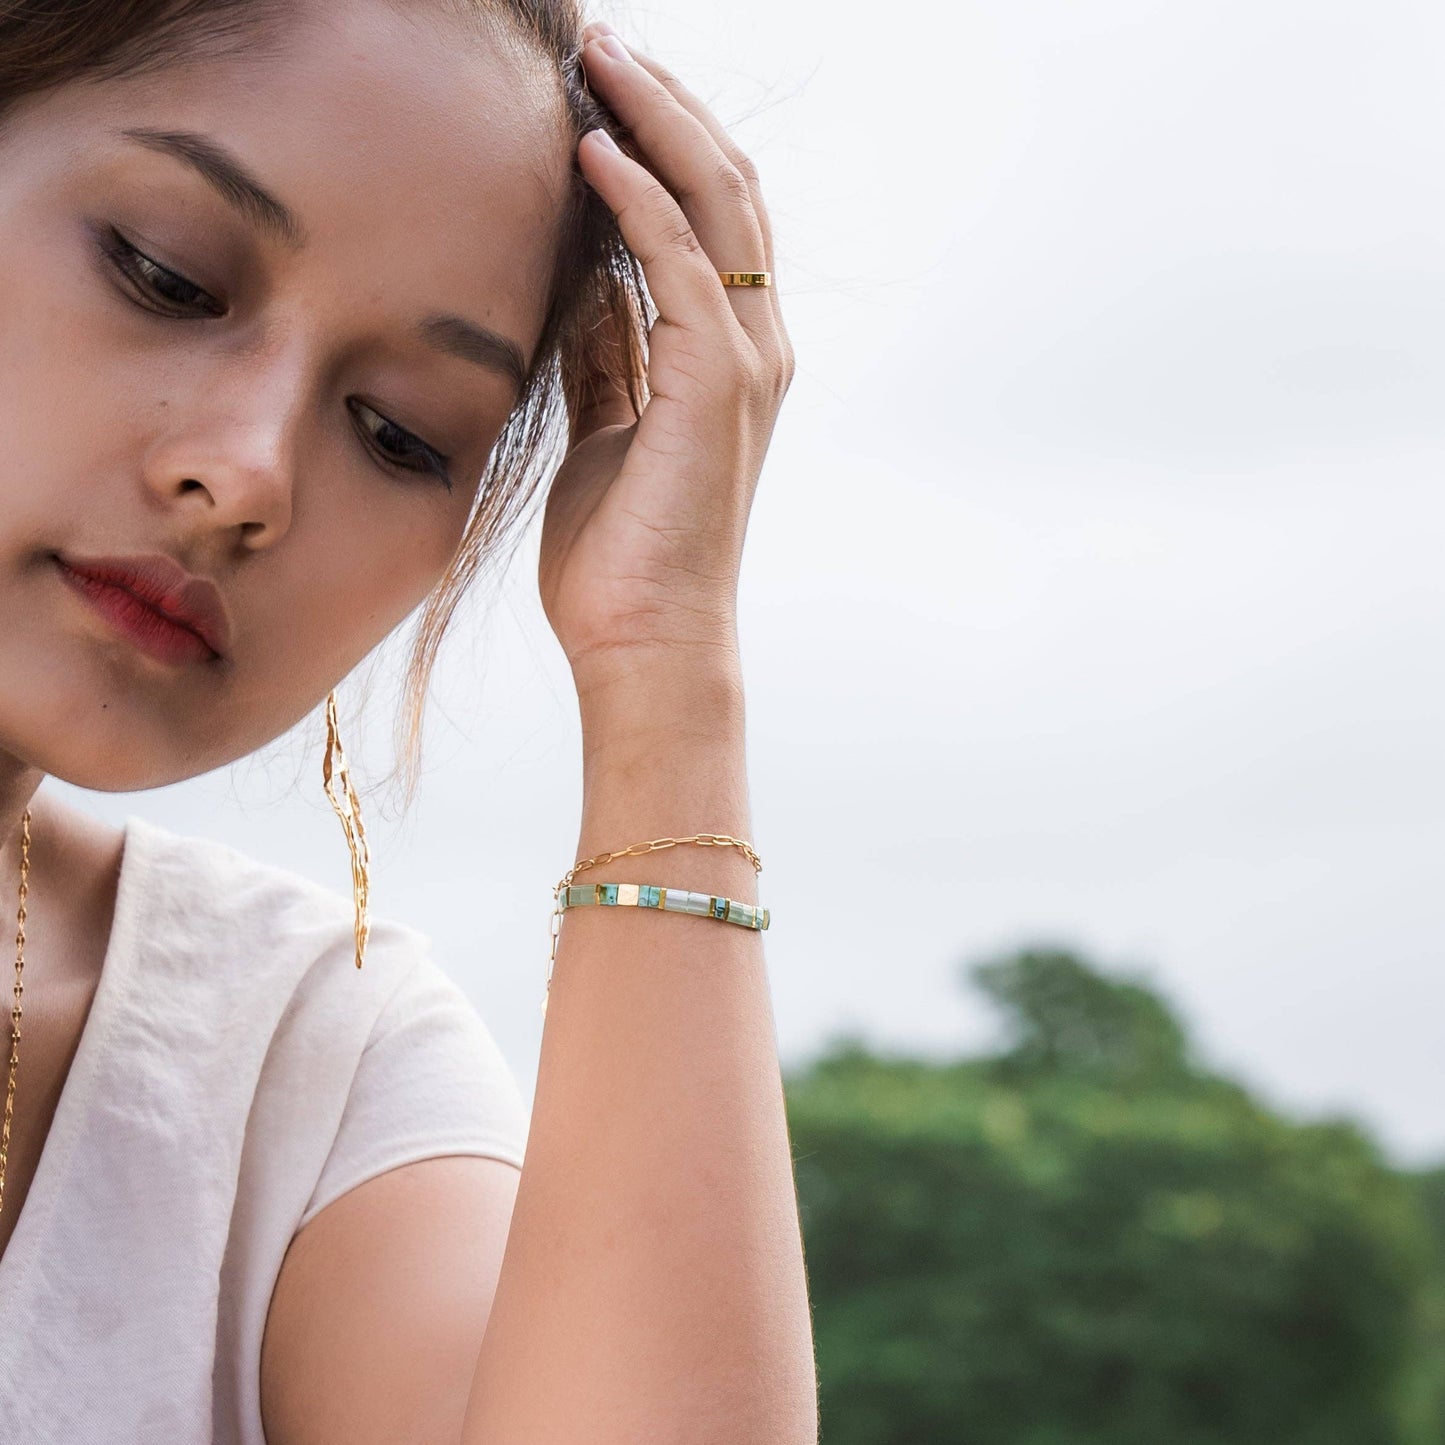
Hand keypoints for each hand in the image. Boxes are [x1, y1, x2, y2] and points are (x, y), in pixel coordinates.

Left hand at [537, 25, 794, 697]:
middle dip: (665, 105)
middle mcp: (754, 347)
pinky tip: (589, 147)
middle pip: (726, 188)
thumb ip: (609, 359)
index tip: (602, 87)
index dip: (665, 142)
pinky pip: (682, 264)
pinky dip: (636, 199)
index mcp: (730, 358)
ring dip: (655, 122)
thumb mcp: (605, 433)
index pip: (711, 218)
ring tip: (597, 57)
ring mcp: (745, 363)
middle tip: (600, 40)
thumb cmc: (621, 555)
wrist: (646, 640)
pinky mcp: (716, 384)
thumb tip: (587, 288)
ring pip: (716, 205)